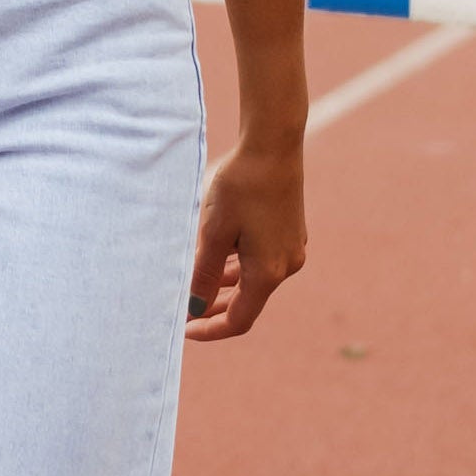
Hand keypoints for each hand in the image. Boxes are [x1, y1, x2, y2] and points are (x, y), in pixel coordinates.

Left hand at [187, 137, 306, 341]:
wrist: (272, 146)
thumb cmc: (240, 187)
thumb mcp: (213, 234)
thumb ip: (203, 275)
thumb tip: (195, 308)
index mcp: (268, 272)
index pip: (238, 320)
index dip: (210, 329)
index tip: (183, 329)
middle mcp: (286, 265)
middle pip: (247, 302)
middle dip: (215, 309)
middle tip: (184, 310)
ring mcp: (291, 248)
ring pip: (253, 279)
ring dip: (224, 284)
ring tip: (194, 279)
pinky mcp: (290, 232)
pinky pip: (261, 260)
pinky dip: (237, 265)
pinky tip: (216, 254)